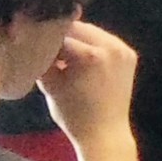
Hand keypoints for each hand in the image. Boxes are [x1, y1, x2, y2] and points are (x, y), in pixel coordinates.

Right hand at [38, 19, 138, 146]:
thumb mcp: (50, 85)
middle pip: (78, 28)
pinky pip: (105, 41)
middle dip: (61, 35)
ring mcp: (123, 50)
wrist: (105, 132)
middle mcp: (111, 47)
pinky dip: (91, 44)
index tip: (33, 42)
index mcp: (90, 55)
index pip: (59, 35)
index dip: (44, 38)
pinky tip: (79, 57)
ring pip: (92, 32)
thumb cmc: (72, 114)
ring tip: (62, 53)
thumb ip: (43, 59)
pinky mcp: (129, 55)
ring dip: (76, 38)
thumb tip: (32, 41)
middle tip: (46, 45)